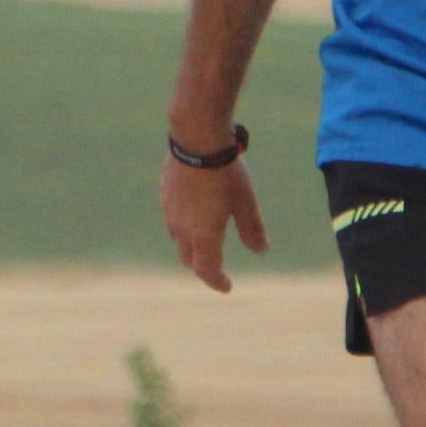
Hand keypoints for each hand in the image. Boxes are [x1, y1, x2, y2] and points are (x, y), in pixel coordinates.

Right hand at [161, 152, 268, 293]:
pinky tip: (194, 211)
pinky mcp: (164, 195)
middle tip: (216, 267)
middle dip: (203, 267)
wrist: (196, 139)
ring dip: (192, 245)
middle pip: (189, 259)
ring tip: (205, 239)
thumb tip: (261, 250)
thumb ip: (252, 229)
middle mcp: (182, 229)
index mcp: (204, 236)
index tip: (227, 286)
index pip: (207, 271)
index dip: (218, 281)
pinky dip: (184, 224)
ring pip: (178, 239)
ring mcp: (170, 212)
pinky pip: (172, 218)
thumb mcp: (246, 202)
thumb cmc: (226, 172)